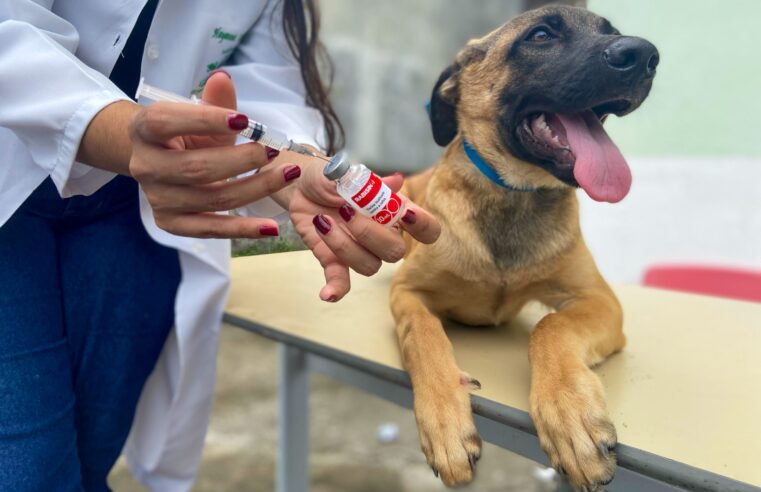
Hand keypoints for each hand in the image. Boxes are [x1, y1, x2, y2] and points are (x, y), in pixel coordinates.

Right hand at [128, 72, 300, 237]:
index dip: (205, 120)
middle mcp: (145, 166)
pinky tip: (272, 227)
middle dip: (242, 160)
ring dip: (255, 189)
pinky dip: (243, 229)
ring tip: (288, 175)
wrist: (160, 160)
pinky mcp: (170, 223)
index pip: (167, 122)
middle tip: (274, 151)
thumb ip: (215, 101)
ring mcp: (157, 198)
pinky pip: (211, 229)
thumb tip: (224, 79)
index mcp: (145, 129)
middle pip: (197, 168)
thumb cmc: (186, 134)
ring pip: (212, 199)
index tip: (245, 121)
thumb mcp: (200, 114)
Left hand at [287, 160, 440, 301]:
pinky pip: (342, 281)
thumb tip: (396, 181)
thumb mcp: (345, 172)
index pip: (426, 228)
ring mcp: (360, 250)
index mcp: (394, 211)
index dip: (424, 227)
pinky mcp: (335, 260)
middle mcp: (382, 235)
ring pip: (369, 266)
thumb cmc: (331, 177)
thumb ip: (367, 181)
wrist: (301, 186)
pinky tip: (326, 294)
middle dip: (370, 234)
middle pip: (395, 251)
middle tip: (346, 211)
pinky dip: (336, 289)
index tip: (407, 215)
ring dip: (344, 246)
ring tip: (323, 221)